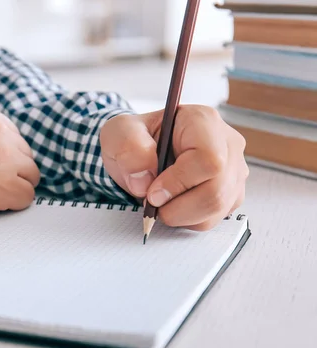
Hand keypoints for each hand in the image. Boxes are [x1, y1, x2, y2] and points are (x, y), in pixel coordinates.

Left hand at [100, 105, 248, 230]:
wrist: (139, 153)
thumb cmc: (134, 140)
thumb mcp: (120, 134)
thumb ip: (128, 149)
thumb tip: (144, 181)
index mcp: (202, 121)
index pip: (208, 159)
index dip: (179, 182)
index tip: (152, 192)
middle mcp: (226, 144)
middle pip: (217, 190)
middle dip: (178, 206)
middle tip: (152, 202)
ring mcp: (233, 170)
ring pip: (217, 208)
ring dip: (181, 215)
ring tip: (160, 200)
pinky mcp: (231, 193)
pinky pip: (214, 218)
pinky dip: (188, 220)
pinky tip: (173, 203)